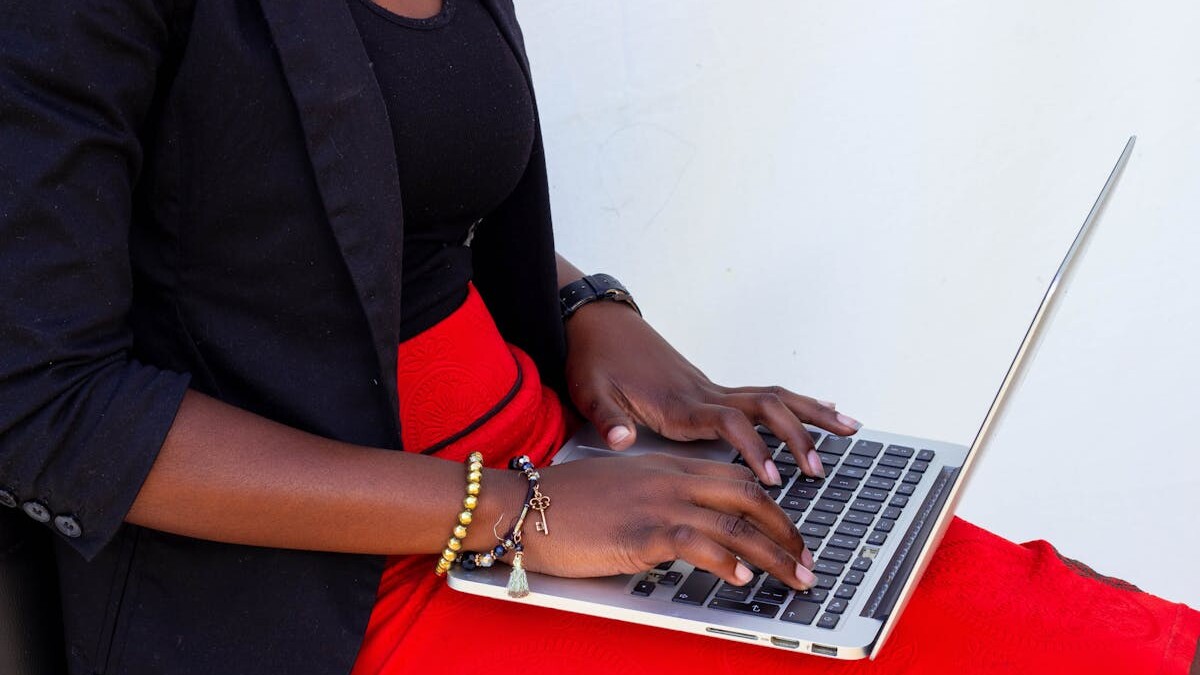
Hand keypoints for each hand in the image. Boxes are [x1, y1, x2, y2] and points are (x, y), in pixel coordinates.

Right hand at [519, 453, 816, 588]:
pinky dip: (727, 562)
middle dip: (786, 530)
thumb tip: (684, 530)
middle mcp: (669, 479)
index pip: (735, 478)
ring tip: (796, 578)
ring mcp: (657, 503)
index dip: (771, 506)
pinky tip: (742, 579)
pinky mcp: (641, 531)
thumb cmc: (562, 503)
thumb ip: (656, 500)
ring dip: (774, 554)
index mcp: (666, 466)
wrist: (522, 505)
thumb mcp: (620, 490)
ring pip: (735, 523)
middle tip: (807, 559)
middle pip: (748, 496)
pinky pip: (697, 544)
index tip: (789, 532)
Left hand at [564, 301, 861, 485]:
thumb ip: (608, 419)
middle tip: (820, 467)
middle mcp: (704, 392)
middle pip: (765, 407)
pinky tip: (821, 409)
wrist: (596, 322)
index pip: (729, 423)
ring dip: (812, 413)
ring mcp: (711, 387)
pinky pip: (763, 395)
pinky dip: (796, 403)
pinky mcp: (710, 388)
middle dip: (797, 436)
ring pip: (773, 397)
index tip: (771, 477)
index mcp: (679, 402)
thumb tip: (620, 441)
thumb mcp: (591, 391)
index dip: (753, 448)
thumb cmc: (594, 359)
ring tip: (850, 428)